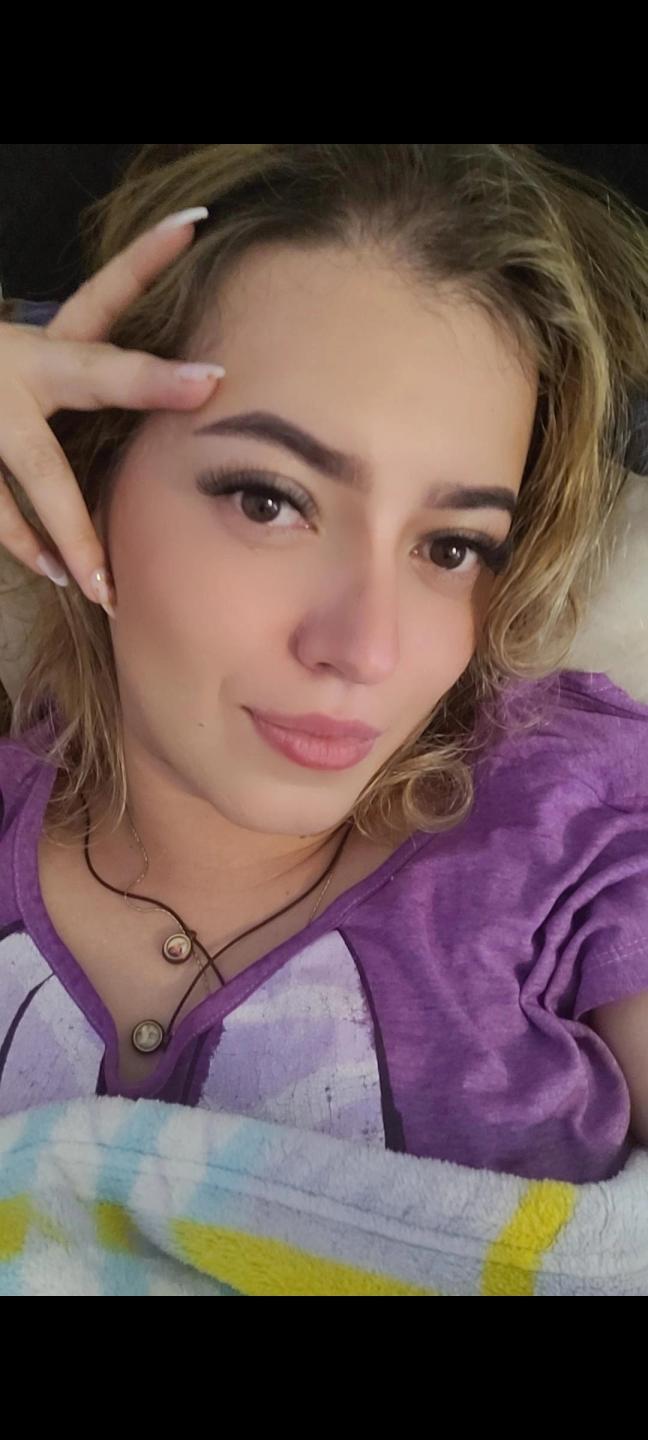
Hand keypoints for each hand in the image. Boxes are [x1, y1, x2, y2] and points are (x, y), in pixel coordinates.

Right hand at [0, 207, 223, 614]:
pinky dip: (28, 546)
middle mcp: (18, 367)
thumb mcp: (35, 374)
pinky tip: (59, 574)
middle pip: (88, 371)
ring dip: (74, 530)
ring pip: (38, 472)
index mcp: (44, 344)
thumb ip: (81, 383)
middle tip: (206, 379)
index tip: (196, 224)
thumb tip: (180, 397)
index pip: (102, 292)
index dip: (147, 257)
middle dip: (146, 378)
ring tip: (105, 583)